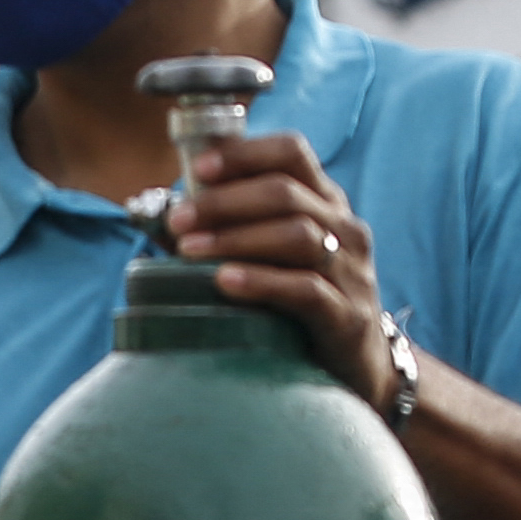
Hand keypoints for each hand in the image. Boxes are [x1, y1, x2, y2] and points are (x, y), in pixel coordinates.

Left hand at [167, 132, 402, 413]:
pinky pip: (306, 290)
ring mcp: (352, 272)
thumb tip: (161, 212)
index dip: (245, 154)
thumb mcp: (275, 257)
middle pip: (285, 192)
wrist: (358, 367)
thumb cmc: (301, 305)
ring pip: (297, 235)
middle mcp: (344, 229)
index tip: (199, 168)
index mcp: (326, 202)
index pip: (292, 153)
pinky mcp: (349, 317)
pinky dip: (261, 282)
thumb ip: (231, 229)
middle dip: (224, 201)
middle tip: (178, 219)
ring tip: (189, 250)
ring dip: (236, 238)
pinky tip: (224, 281)